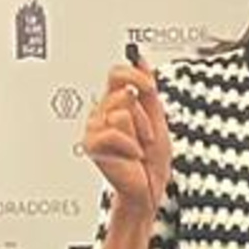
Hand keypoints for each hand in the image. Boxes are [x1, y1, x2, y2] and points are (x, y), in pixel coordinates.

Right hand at [79, 59, 170, 224]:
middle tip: (145, 136)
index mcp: (116, 103)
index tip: (148, 85)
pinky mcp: (91, 144)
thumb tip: (141, 60)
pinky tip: (130, 156)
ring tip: (138, 148)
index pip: (116, 74)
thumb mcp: (157, 118)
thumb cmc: (151, 160)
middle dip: (143, 115)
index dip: (133, 74)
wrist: (148, 188)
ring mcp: (95, 128)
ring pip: (121, 113)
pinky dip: (130, 146)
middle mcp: (102, 113)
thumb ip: (147, 89)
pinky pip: (115, 132)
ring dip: (139, 133)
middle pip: (123, 93)